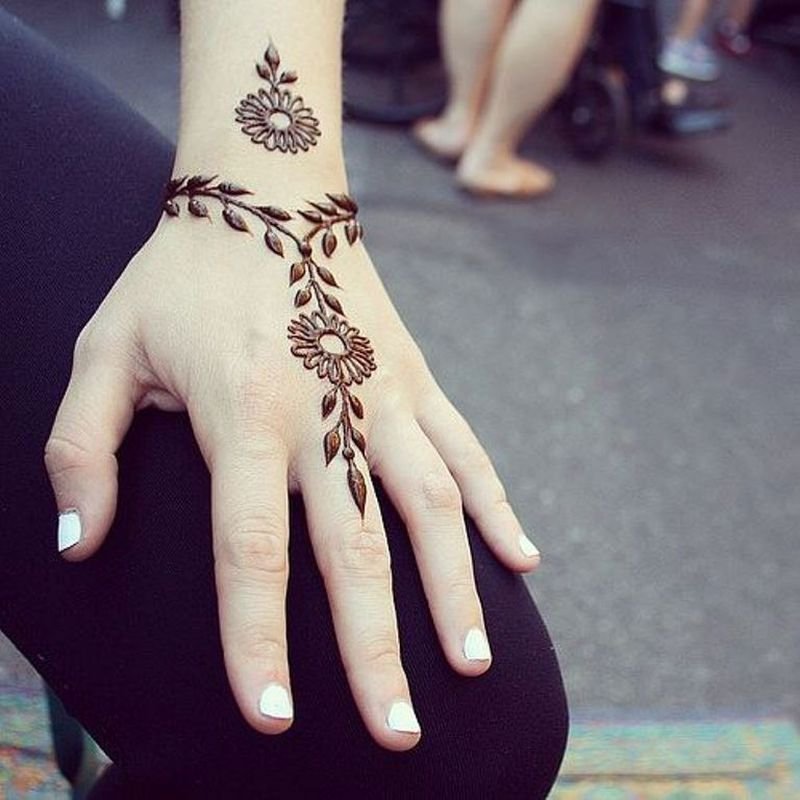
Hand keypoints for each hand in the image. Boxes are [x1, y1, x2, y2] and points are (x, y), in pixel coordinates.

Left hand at [44, 188, 540, 750]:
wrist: (268, 197)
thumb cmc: (179, 276)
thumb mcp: (105, 350)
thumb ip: (83, 449)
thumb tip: (80, 546)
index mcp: (243, 415)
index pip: (252, 550)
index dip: (257, 639)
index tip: (271, 716)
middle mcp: (324, 412)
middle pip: (356, 546)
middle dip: (374, 647)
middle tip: (397, 733)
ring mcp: (381, 394)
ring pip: (429, 505)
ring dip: (452, 589)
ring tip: (472, 664)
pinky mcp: (417, 377)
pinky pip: (466, 449)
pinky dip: (496, 507)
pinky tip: (521, 560)